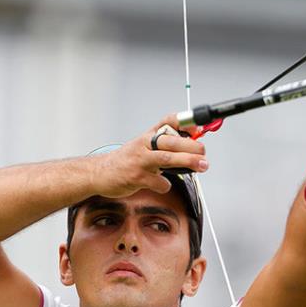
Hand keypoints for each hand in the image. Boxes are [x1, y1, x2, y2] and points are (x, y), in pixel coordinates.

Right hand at [87, 114, 207, 197]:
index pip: (168, 121)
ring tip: (202, 165)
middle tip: (204, 152)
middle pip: (171, 141)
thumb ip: (166, 146)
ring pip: (167, 158)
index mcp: (148, 135)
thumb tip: (194, 145)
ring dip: (187, 162)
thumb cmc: (128, 160)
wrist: (101, 172)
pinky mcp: (136, 177)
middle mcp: (144, 144)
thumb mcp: (145, 147)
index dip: (184, 121)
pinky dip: (165, 185)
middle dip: (191, 146)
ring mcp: (140, 160)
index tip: (199, 126)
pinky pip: (158, 182)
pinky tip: (164, 184)